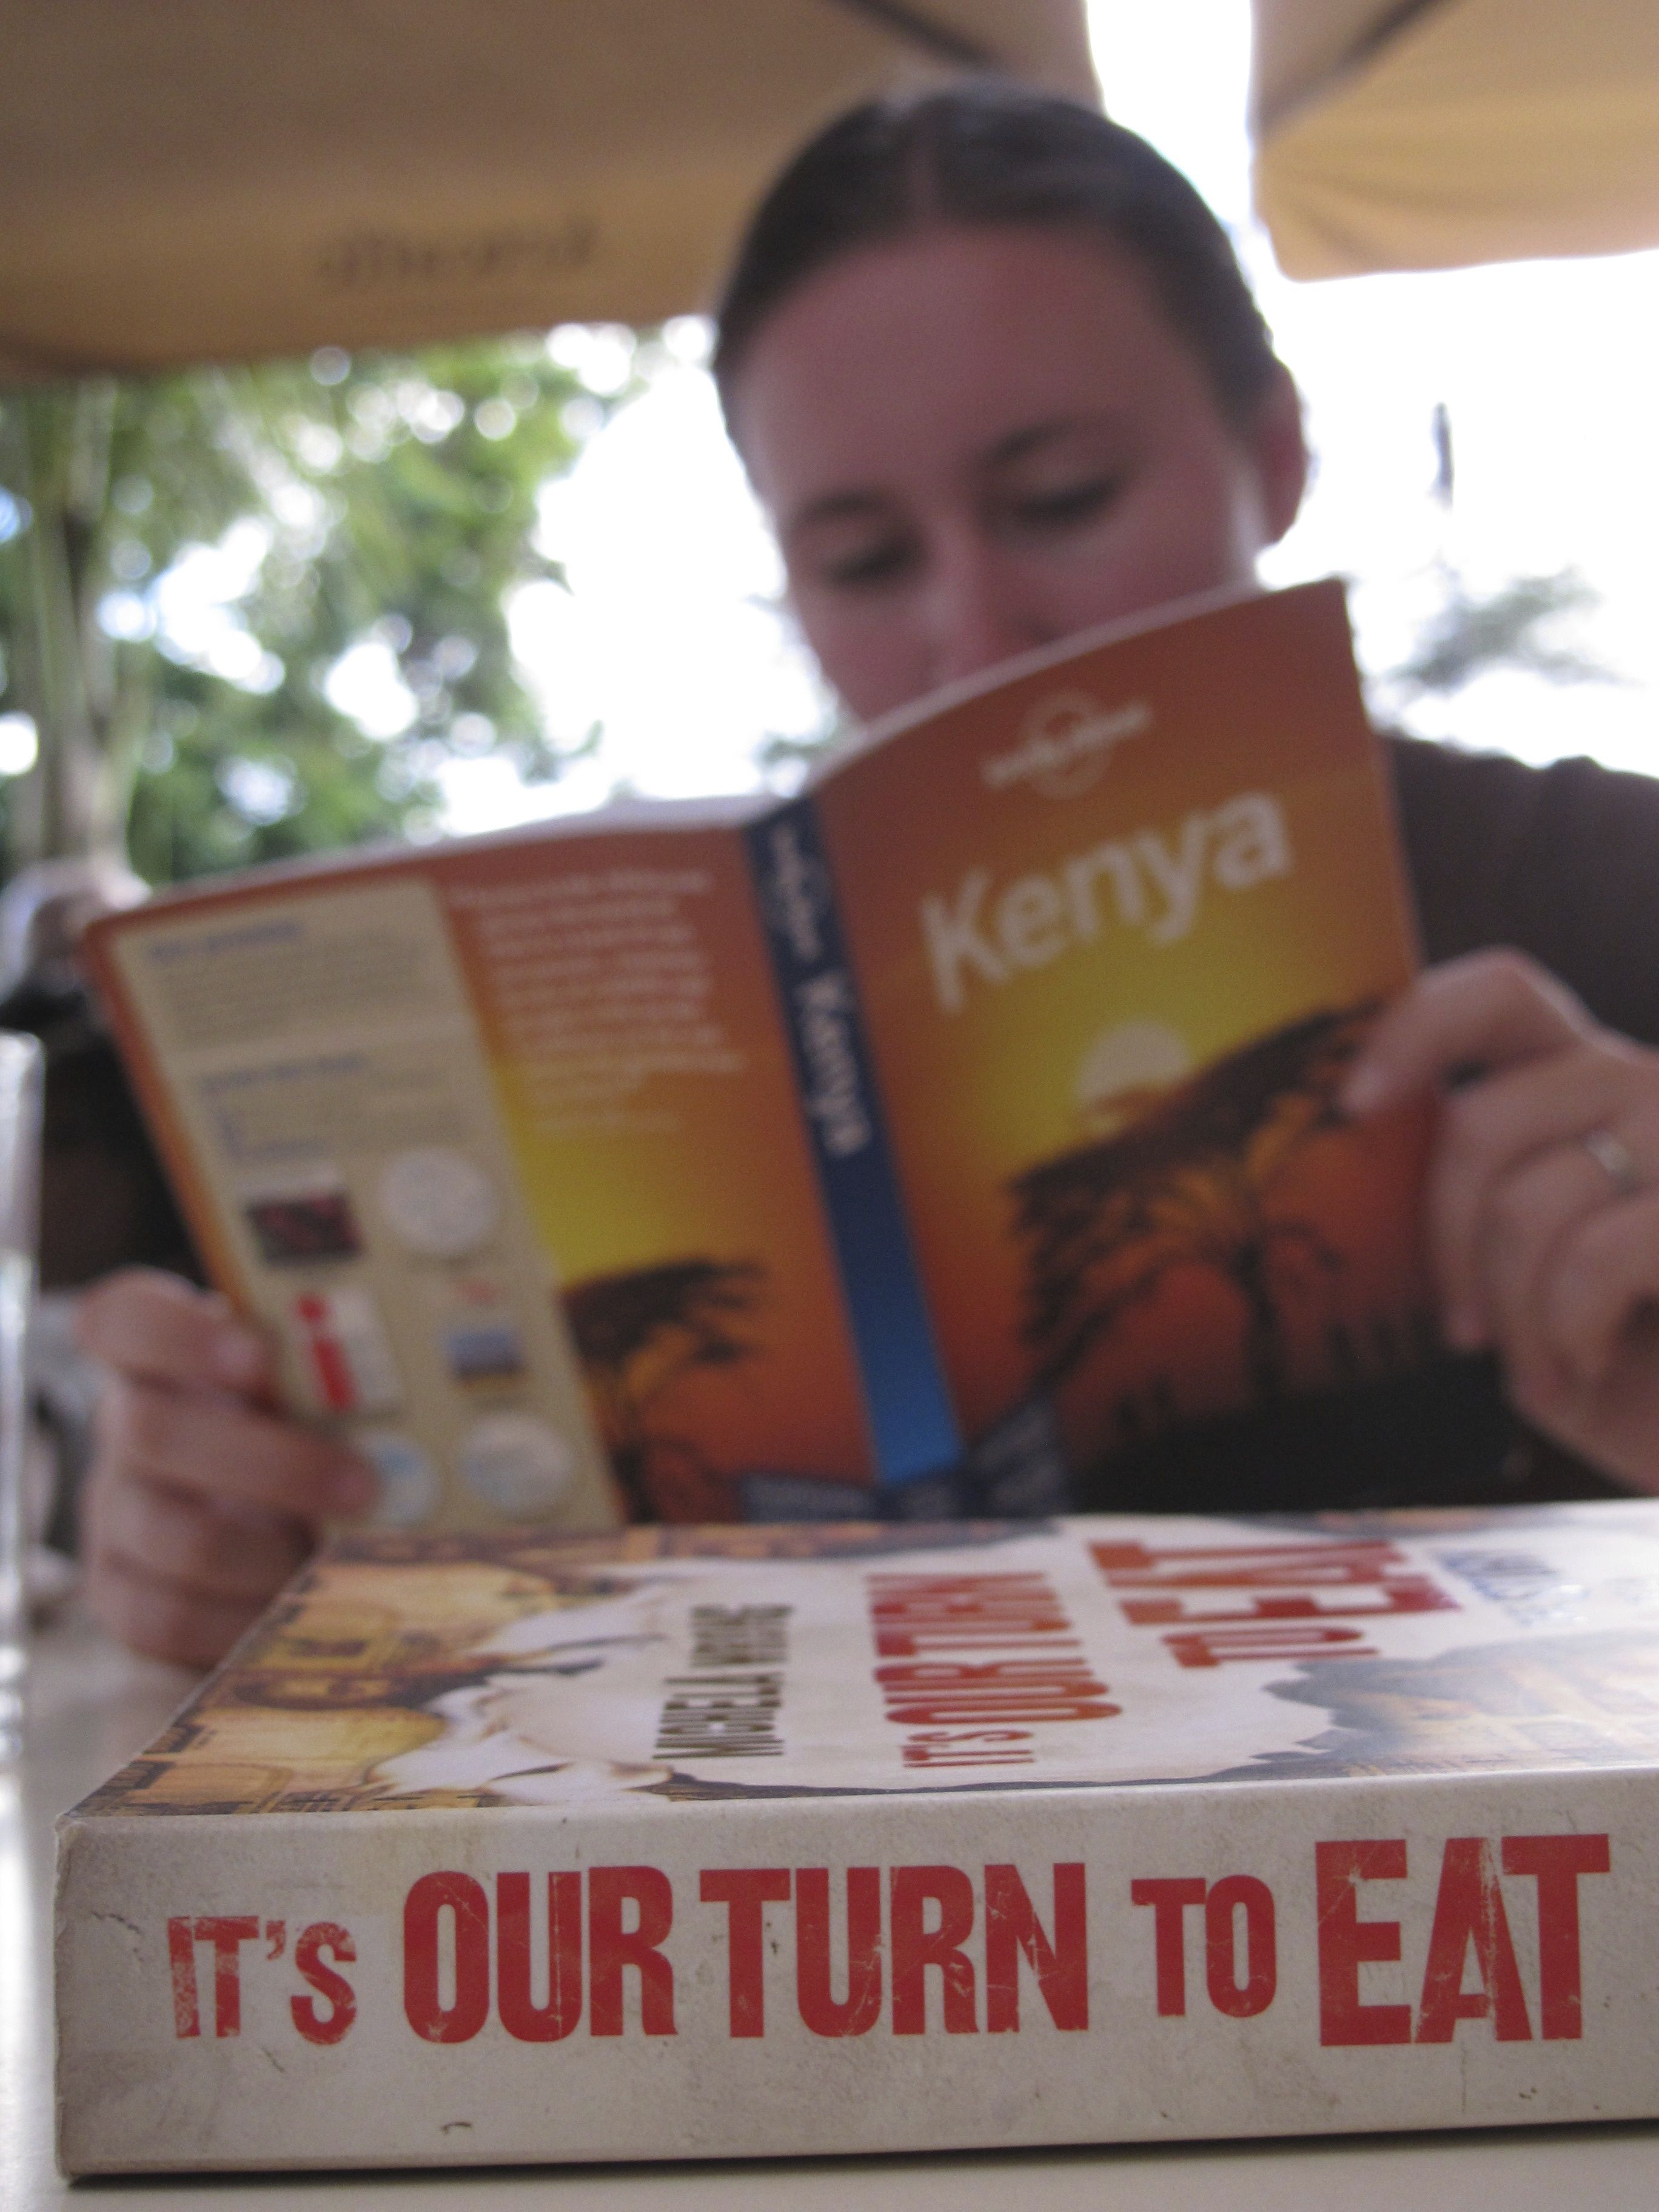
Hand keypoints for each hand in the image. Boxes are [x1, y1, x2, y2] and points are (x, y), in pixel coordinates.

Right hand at [76, 1269, 377, 1667]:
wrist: (267, 1523)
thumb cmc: (311, 1426)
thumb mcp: (316, 1385)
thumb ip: (340, 1370)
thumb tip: (454, 1365)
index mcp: (162, 1356)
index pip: (124, 1318)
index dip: (175, 1334)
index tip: (257, 1356)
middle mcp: (126, 1427)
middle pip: (154, 1432)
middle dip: (268, 1463)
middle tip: (365, 1483)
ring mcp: (115, 1514)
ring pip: (168, 1532)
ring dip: (264, 1553)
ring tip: (339, 1560)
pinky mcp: (122, 1596)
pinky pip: (166, 1614)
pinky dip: (240, 1619)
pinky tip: (299, 1612)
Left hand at [1343, 950, 1658, 1489]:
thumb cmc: (1596, 1340)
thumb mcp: (1515, 1252)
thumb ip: (1467, 1187)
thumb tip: (1344, 1159)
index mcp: (1578, 1074)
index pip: (1499, 992)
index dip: (1417, 1027)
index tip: (1351, 1105)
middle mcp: (1639, 1082)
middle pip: (1480, 1124)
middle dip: (1448, 1242)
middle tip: (1460, 1330)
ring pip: (1527, 1205)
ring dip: (1511, 1314)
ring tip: (1535, 1366)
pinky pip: (1593, 1260)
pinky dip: (1565, 1333)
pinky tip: (1585, 1364)